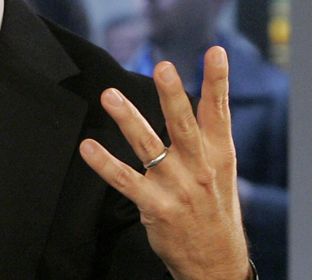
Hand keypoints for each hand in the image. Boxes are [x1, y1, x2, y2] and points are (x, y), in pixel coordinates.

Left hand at [80, 46, 249, 279]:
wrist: (216, 261)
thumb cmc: (215, 207)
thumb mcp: (223, 169)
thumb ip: (210, 132)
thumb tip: (207, 93)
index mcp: (219, 154)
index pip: (219, 111)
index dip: (218, 81)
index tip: (215, 52)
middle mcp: (199, 166)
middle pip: (184, 124)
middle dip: (173, 95)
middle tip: (163, 67)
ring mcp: (176, 187)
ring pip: (149, 147)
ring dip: (129, 120)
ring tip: (111, 97)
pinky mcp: (155, 206)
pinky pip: (126, 180)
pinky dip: (105, 164)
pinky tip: (88, 147)